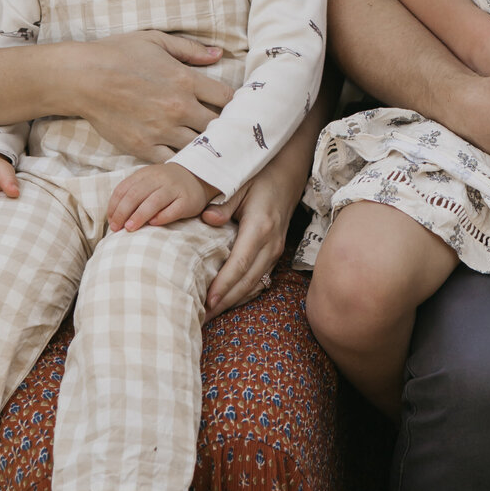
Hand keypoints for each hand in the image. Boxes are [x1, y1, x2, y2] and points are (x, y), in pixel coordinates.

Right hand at [74, 32, 235, 162]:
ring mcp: (161, 129)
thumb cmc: (118, 53)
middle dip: (224, 129)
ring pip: (199, 147)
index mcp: (186, 79)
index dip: (234, 105)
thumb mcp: (156, 41)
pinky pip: (173, 161)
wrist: (83, 77)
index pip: (227, 98)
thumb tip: (218, 53)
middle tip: (226, 132)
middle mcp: (179, 107)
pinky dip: (180, 161)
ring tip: (208, 148)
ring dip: (204, 147)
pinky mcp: (143, 147)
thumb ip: (190, 49)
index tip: (233, 108)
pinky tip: (184, 158)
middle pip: (218, 126)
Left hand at [108, 162, 216, 231]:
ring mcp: (174, 188)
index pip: (124, 188)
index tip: (111, 221)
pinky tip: (153, 224)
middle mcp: (159, 179)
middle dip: (123, 212)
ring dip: (139, 215)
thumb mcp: (147, 182)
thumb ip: (132, 193)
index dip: (115, 206)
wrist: (197, 177)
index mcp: (145, 174)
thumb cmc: (165, 185)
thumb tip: (113, 217)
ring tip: (130, 228)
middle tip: (117, 228)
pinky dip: (162, 217)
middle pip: (136, 194)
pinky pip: (173, 209)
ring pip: (153, 201)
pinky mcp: (187, 200)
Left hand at [200, 157, 301, 318]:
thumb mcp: (239, 183)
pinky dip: (244, 293)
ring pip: (255, 284)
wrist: (287, 172)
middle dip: (226, 302)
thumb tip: (207, 220)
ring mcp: (275, 249)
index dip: (224, 285)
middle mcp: (270, 243)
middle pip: (248, 281)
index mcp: (260, 226)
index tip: (207, 301)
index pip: (240, 264)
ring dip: (234, 301)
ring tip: (211, 315)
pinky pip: (260, 279)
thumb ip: (223, 203)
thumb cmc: (260, 176)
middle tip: (202, 318)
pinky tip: (228, 301)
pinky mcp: (275, 252)